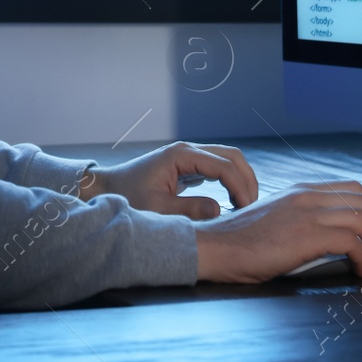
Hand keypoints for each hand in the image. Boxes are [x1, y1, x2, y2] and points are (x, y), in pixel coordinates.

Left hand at [77, 141, 258, 219]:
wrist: (107, 189)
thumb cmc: (129, 197)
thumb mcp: (158, 209)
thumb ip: (190, 210)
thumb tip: (220, 211)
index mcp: (182, 155)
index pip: (224, 166)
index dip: (240, 187)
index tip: (247, 211)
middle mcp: (188, 151)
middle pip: (232, 156)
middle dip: (247, 180)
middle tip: (254, 207)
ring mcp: (189, 156)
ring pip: (228, 160)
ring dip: (241, 179)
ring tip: (246, 206)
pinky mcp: (188, 166)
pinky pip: (218, 167)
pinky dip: (231, 181)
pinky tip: (234, 201)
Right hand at [193, 180, 361, 281]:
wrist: (214, 247)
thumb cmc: (240, 241)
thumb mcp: (275, 219)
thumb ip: (301, 219)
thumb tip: (331, 239)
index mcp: (300, 190)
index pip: (352, 191)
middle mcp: (307, 195)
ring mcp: (307, 211)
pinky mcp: (306, 233)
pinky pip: (351, 241)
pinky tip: (361, 271)